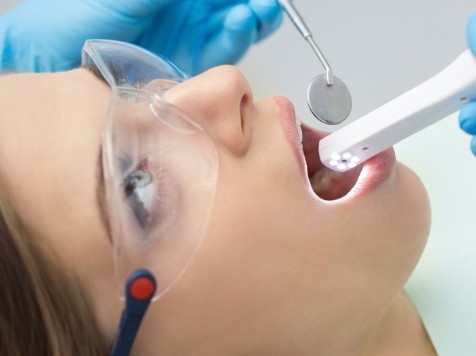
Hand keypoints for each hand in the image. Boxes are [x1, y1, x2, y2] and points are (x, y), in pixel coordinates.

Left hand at [0, 0, 281, 73]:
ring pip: (234, 28)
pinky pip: (222, 55)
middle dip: (255, 5)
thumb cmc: (72, 14)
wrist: (50, 59)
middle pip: (233, 7)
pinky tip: (242, 24)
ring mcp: (188, 39)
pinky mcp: (187, 68)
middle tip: (265, 4)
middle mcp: (184, 13)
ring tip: (255, 12)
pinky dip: (237, 39)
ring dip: (251, 19)